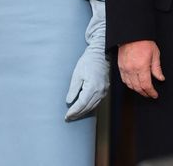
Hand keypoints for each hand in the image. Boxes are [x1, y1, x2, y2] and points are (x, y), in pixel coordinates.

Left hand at [66, 0, 108, 120]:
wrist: (100, 53)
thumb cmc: (88, 61)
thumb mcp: (77, 74)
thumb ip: (73, 89)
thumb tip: (69, 102)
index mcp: (92, 87)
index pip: (81, 104)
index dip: (73, 111)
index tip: (66, 116)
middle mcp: (100, 91)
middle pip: (87, 107)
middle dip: (77, 114)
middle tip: (68, 118)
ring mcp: (104, 91)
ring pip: (93, 106)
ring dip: (83, 112)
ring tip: (74, 115)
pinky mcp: (105, 89)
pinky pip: (97, 102)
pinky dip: (89, 106)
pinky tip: (84, 108)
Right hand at [117, 39, 163, 98]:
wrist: (132, 34)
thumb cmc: (144, 42)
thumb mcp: (155, 54)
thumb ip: (157, 68)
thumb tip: (160, 78)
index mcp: (142, 66)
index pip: (146, 85)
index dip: (151, 92)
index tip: (154, 94)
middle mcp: (132, 69)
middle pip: (138, 88)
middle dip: (145, 93)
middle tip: (150, 94)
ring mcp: (125, 68)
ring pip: (130, 85)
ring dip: (137, 90)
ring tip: (143, 91)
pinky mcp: (120, 67)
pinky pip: (124, 80)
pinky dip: (129, 85)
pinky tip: (134, 84)